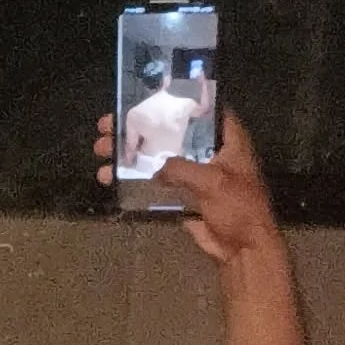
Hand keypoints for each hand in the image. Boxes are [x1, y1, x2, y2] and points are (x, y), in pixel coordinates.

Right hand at [94, 110, 277, 262]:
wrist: (242, 251)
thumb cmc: (237, 208)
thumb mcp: (211, 181)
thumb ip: (180, 168)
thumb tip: (154, 167)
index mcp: (227, 141)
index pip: (204, 109)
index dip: (179, 99)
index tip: (149, 94)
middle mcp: (210, 153)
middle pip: (171, 133)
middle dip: (140, 128)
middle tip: (109, 124)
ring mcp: (194, 175)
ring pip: (158, 157)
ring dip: (130, 154)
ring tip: (102, 150)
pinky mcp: (182, 196)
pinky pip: (156, 183)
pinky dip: (135, 180)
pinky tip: (110, 177)